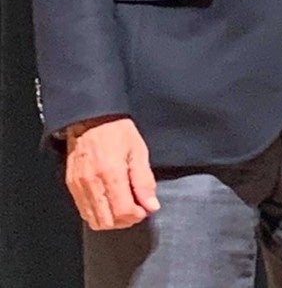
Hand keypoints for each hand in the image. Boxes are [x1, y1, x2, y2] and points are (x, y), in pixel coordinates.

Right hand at [64, 116, 159, 230]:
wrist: (91, 120)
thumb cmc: (118, 132)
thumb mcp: (138, 151)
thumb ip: (144, 181)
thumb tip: (151, 205)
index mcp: (111, 173)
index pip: (122, 211)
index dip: (137, 215)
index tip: (146, 208)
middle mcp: (92, 183)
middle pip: (108, 221)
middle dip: (125, 221)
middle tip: (137, 208)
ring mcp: (79, 187)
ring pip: (94, 220)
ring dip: (112, 220)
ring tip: (124, 206)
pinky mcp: (71, 187)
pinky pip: (84, 211)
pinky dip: (99, 214)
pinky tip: (110, 203)